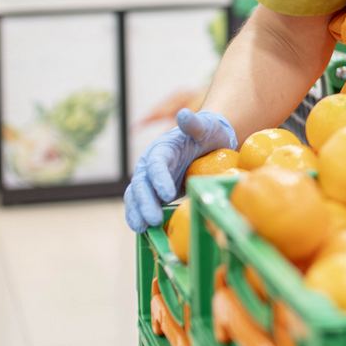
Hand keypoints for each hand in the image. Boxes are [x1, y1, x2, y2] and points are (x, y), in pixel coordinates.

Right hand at [124, 108, 235, 231]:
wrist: (208, 142)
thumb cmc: (209, 133)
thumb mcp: (206, 127)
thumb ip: (195, 124)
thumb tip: (183, 114)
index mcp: (163, 148)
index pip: (157, 163)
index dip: (159, 178)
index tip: (168, 194)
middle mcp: (151, 164)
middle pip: (142, 183)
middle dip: (145, 201)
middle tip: (152, 219)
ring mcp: (150, 179)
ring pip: (136, 195)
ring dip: (137, 211)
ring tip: (141, 228)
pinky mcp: (154, 192)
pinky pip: (141, 204)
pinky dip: (139, 216)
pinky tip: (142, 231)